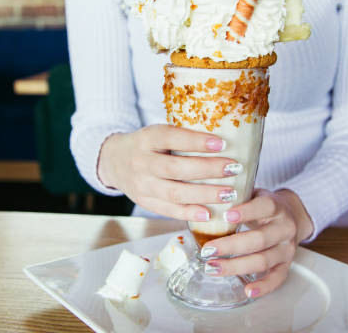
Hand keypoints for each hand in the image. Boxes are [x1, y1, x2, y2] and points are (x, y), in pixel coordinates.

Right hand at [97, 124, 243, 220]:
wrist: (113, 161)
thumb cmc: (147, 145)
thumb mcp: (157, 133)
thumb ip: (181, 136)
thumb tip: (225, 139)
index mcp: (146, 138)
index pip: (171, 138)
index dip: (196, 142)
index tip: (222, 144)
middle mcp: (140, 162)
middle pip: (175, 168)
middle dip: (207, 169)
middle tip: (234, 168)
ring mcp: (141, 185)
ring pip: (174, 192)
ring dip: (204, 194)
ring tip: (230, 194)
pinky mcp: (144, 202)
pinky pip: (168, 210)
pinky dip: (189, 213)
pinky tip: (209, 214)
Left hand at [201, 189, 313, 298]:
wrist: (291, 214)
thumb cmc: (262, 205)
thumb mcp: (252, 194)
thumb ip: (234, 197)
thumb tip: (202, 202)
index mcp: (275, 206)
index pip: (264, 207)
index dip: (246, 212)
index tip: (226, 216)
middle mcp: (284, 228)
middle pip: (259, 239)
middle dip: (231, 246)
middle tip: (207, 250)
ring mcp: (287, 248)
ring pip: (263, 260)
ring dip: (237, 266)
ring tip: (213, 268)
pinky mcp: (287, 264)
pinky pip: (277, 279)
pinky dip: (263, 287)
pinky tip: (247, 290)